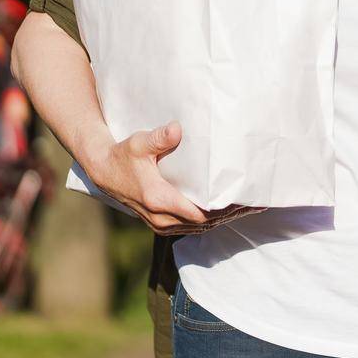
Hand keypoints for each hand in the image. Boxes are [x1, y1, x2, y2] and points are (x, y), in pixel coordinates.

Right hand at [85, 121, 250, 234]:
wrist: (103, 171)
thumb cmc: (124, 155)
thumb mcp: (139, 143)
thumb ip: (158, 138)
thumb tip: (176, 129)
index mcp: (159, 199)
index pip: (200, 213)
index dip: (224, 210)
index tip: (244, 201)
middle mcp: (161, 217)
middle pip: (204, 223)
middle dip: (229, 216)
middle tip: (254, 204)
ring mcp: (159, 223)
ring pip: (198, 228)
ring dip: (221, 221)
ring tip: (245, 209)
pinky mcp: (159, 223)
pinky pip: (189, 227)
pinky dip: (208, 222)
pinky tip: (224, 213)